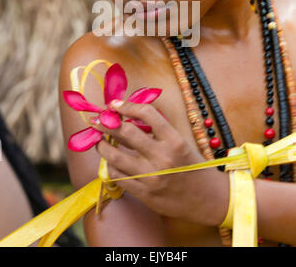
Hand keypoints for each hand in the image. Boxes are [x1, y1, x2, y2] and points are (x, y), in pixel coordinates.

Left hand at [95, 100, 228, 226]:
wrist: (207, 199)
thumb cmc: (193, 167)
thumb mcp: (181, 142)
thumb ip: (158, 130)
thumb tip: (129, 117)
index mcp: (174, 140)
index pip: (147, 113)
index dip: (127, 105)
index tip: (115, 104)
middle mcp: (162, 156)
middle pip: (126, 132)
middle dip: (107, 123)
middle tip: (97, 119)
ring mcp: (151, 176)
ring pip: (115, 155)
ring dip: (102, 145)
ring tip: (100, 140)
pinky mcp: (144, 193)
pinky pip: (117, 176)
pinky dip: (110, 165)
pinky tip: (110, 161)